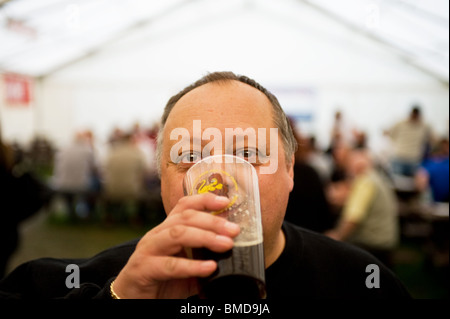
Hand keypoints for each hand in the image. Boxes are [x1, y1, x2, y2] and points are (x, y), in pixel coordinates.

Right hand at [112, 193, 239, 298]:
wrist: (130, 298)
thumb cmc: (161, 280)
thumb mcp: (186, 265)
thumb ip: (204, 256)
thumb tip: (232, 251)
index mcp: (167, 229)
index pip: (184, 206)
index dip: (205, 200)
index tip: (226, 202)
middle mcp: (157, 234)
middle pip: (185, 218)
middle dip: (212, 221)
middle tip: (234, 230)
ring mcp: (148, 250)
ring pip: (177, 234)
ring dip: (205, 237)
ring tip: (226, 244)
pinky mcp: (143, 269)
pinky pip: (169, 265)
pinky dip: (192, 266)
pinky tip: (209, 267)